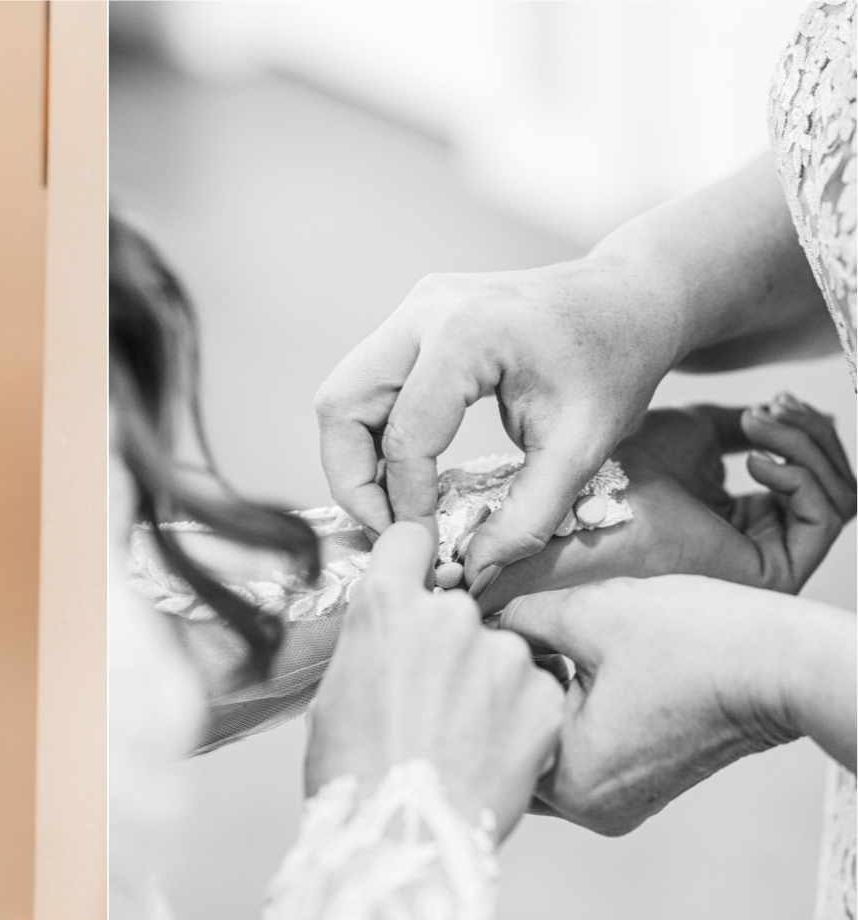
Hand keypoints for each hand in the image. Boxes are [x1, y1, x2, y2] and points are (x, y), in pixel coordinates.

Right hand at [305, 522, 563, 840]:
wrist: (404, 840)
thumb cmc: (353, 774)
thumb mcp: (336, 693)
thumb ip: (372, 647)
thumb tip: (390, 643)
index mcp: (387, 606)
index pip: (410, 541)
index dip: (413, 563)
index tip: (417, 583)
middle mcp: (450, 615)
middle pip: (456, 609)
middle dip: (448, 646)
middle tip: (431, 703)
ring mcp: (503, 655)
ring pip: (499, 654)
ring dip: (487, 683)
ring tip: (462, 739)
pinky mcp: (544, 697)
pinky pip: (535, 692)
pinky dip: (520, 718)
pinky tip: (491, 754)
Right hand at [315, 258, 681, 584]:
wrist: (631, 298)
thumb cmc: (616, 364)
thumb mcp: (583, 449)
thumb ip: (528, 516)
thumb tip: (473, 569)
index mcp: (467, 334)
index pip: (404, 435)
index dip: (407, 502)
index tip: (429, 546)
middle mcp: (425, 311)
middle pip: (341, 405)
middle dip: (352, 479)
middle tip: (384, 529)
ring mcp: (413, 308)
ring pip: (342, 394)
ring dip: (355, 458)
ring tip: (392, 506)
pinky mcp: (413, 318)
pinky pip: (366, 383)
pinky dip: (371, 435)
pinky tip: (406, 473)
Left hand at [477, 396, 855, 612]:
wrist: (596, 502)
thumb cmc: (628, 470)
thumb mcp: (697, 433)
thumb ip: (748, 428)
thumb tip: (788, 413)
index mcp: (743, 516)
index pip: (812, 474)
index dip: (803, 430)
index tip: (776, 398)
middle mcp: (761, 543)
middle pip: (833, 484)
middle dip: (810, 434)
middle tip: (774, 405)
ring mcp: (769, 562)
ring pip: (836, 497)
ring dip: (805, 446)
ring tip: (757, 422)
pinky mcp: (773, 575)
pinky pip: (824, 517)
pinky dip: (800, 476)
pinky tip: (754, 460)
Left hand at [500, 575, 855, 835]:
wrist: (781, 664)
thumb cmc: (693, 641)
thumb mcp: (586, 613)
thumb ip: (518, 620)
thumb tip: (480, 618)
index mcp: (569, 781)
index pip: (490, 735)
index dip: (481, 680)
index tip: (481, 641)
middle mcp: (590, 809)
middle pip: (511, 751)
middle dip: (505, 700)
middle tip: (506, 644)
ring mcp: (618, 804)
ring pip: (545, 753)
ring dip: (537, 708)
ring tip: (545, 652)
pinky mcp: (641, 788)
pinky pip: (580, 757)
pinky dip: (569, 719)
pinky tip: (576, 672)